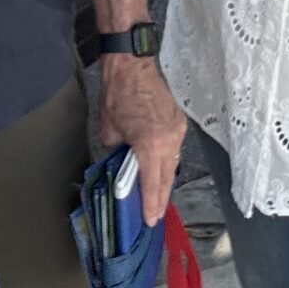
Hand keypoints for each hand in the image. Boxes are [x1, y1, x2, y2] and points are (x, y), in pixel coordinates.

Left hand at [98, 54, 185, 223]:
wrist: (133, 67)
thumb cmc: (118, 95)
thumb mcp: (109, 131)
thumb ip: (117, 152)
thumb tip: (121, 161)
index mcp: (150, 145)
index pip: (152, 184)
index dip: (151, 205)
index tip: (150, 220)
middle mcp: (169, 141)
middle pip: (167, 178)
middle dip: (161, 199)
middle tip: (155, 215)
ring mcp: (177, 131)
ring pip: (172, 164)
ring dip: (164, 181)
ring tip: (157, 197)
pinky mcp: (179, 123)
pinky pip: (174, 149)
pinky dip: (166, 161)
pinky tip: (160, 169)